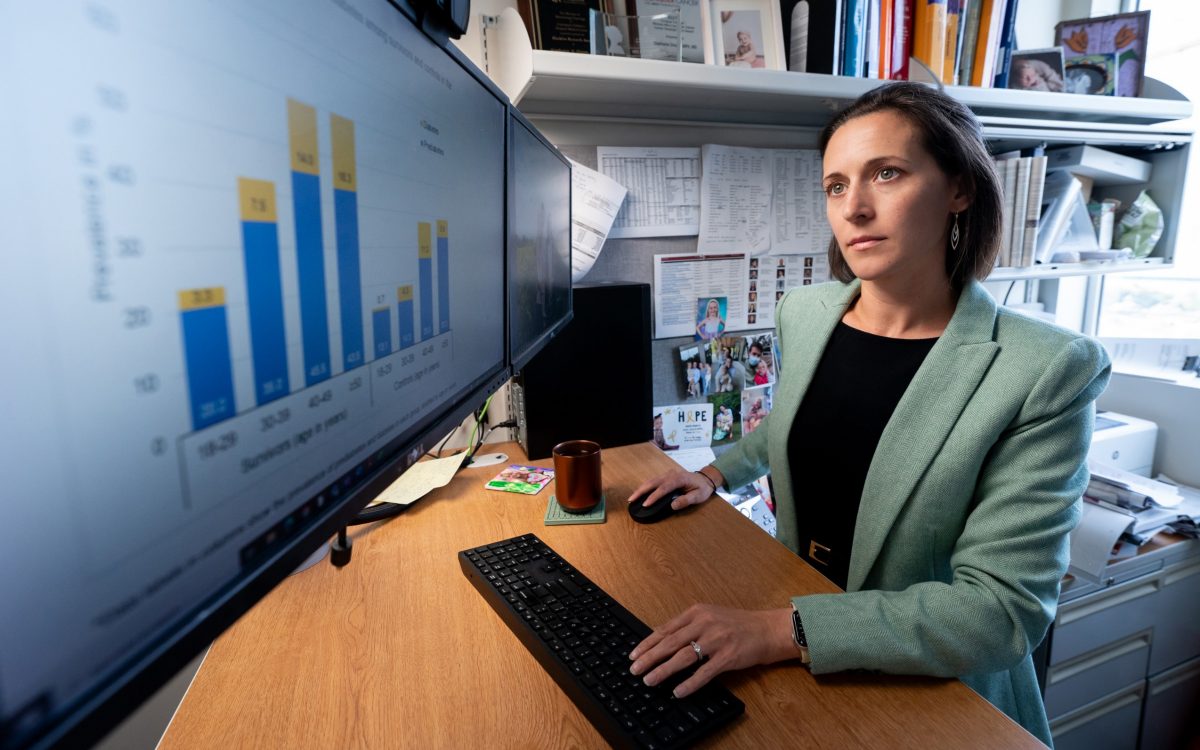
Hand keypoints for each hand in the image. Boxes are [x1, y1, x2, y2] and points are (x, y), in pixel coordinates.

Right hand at [626, 468, 719, 509]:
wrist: (705, 479)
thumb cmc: (702, 489)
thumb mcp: (698, 496)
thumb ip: (686, 500)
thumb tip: (672, 505)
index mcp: (679, 479)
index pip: (663, 488)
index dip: (653, 496)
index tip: (645, 504)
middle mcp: (671, 474)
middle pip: (653, 482)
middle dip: (641, 490)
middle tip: (631, 499)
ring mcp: (668, 474)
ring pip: (651, 480)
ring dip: (641, 488)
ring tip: (632, 497)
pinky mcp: (666, 476)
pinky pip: (654, 480)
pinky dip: (646, 486)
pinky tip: (640, 492)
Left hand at [628, 605, 795, 697]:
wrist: (767, 629)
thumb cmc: (738, 624)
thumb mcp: (710, 617)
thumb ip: (687, 626)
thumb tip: (661, 638)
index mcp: (697, 612)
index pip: (665, 629)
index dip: (647, 643)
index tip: (633, 655)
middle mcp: (705, 623)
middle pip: (670, 643)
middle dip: (649, 658)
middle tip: (634, 670)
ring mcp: (717, 640)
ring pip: (683, 657)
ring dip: (664, 670)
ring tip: (650, 680)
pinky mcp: (728, 656)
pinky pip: (705, 672)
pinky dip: (690, 683)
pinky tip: (678, 691)